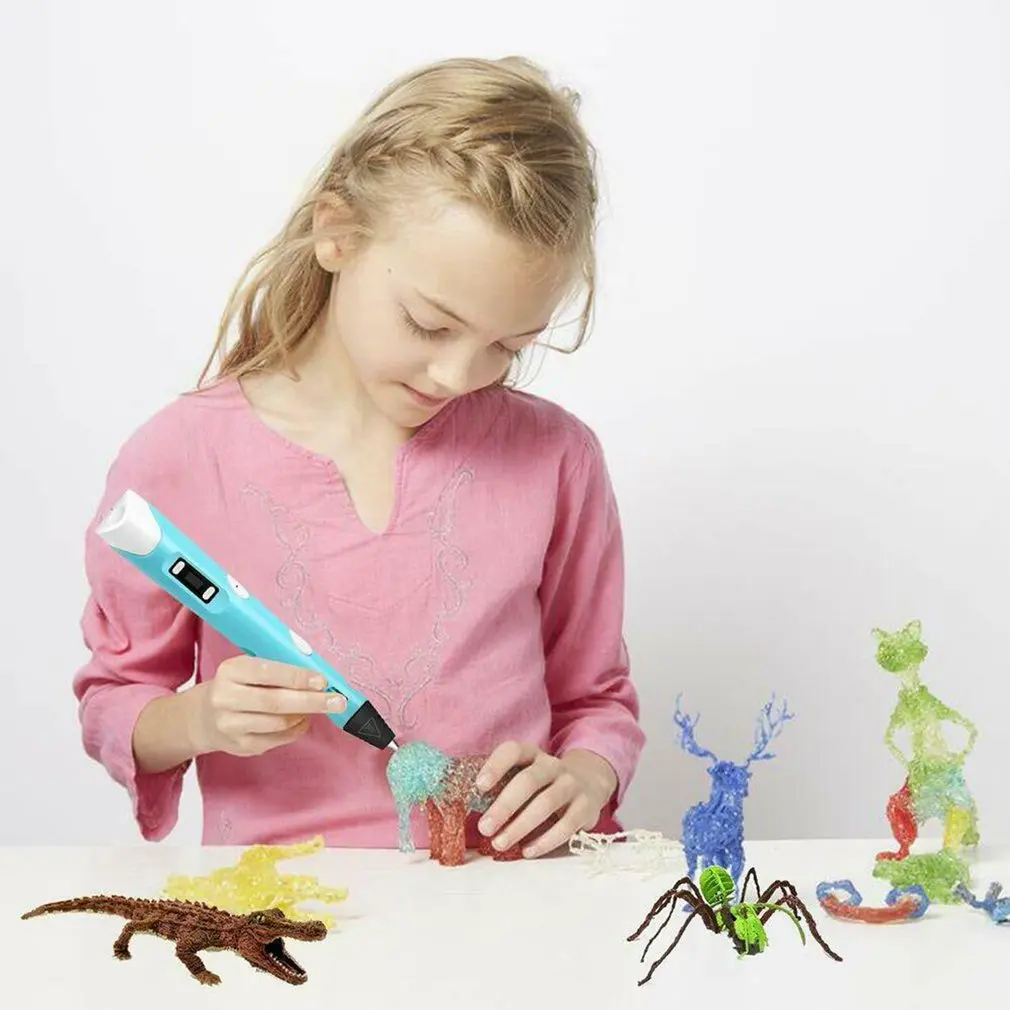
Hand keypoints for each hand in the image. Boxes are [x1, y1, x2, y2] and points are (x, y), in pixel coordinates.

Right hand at [189, 656, 346, 756]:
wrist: (203, 717)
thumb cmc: (237, 686)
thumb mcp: (248, 669)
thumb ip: (278, 669)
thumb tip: (317, 678)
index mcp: (231, 671)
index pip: (268, 672)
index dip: (298, 677)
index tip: (323, 681)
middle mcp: (226, 698)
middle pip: (276, 702)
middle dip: (311, 701)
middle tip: (337, 701)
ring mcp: (230, 725)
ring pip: (278, 722)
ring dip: (305, 715)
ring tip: (319, 707)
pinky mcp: (239, 746)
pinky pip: (277, 739)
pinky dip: (296, 729)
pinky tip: (302, 720)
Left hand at [475, 742, 616, 858]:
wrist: (589, 782)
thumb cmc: (543, 784)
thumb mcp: (524, 776)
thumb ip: (501, 787)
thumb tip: (466, 809)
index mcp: (532, 755)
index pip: (513, 751)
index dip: (496, 766)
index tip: (479, 786)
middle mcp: (552, 766)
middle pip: (528, 781)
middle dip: (504, 806)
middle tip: (484, 828)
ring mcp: (571, 784)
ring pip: (546, 803)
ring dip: (520, 826)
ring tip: (500, 843)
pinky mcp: (585, 807)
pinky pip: (566, 825)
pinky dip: (545, 840)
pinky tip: (528, 851)